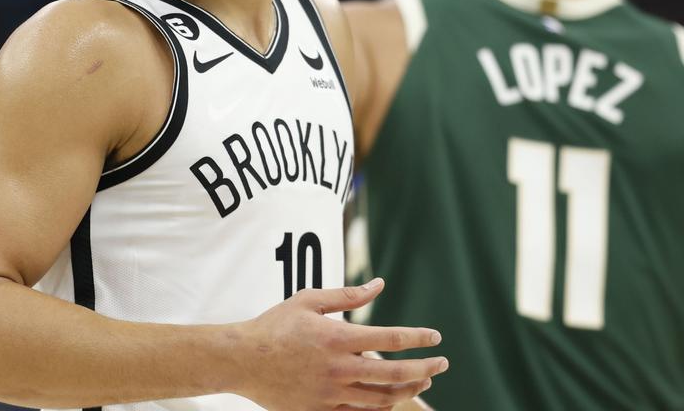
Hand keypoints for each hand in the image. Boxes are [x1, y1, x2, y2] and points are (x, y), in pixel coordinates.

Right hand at [232, 278, 447, 409]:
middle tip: (441, 364)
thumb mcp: (308, 300)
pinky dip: (381, 408)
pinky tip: (391, 400)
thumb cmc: (274, 325)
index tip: (436, 337)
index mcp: (337, 338)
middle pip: (395, 374)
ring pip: (382, 399)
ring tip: (421, 381)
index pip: (390, 339)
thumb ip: (347, 295)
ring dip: (408, 391)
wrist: (242, 361)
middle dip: (425, 369)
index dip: (418, 339)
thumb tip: (380, 285)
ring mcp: (330, 394)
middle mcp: (338, 369)